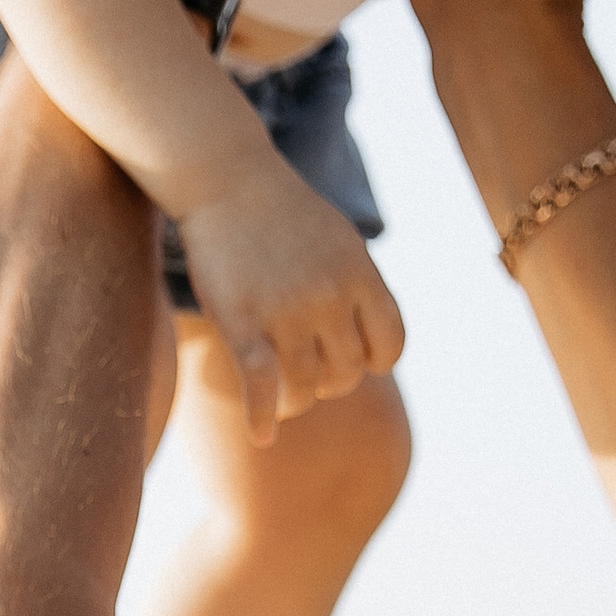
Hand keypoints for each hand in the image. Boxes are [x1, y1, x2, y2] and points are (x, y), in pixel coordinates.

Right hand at [175, 153, 405, 434]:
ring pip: (304, 390)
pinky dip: (262, 419)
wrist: (227, 179)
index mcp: (362, 276)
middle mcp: (331, 296)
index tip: (351, 359)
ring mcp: (287, 311)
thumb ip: (358, 290)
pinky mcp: (242, 322)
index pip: (389, 348)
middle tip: (305, 372)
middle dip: (327, 381)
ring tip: (282, 400)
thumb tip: (374, 346)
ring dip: (294, 402)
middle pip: (345, 375)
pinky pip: (261, 388)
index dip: (372, 362)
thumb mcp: (339, 242)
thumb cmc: (283, 214)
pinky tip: (262, 436)